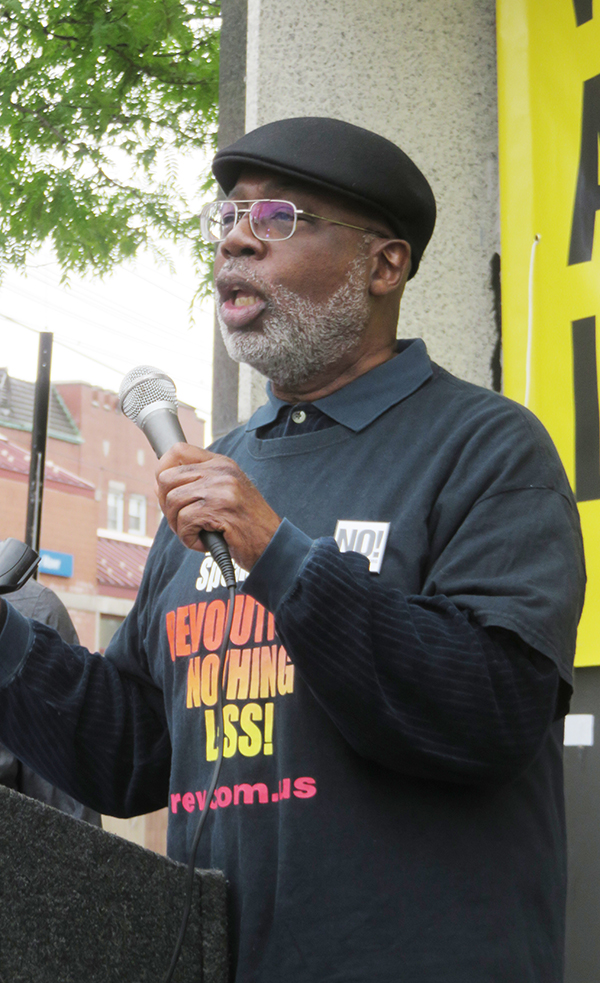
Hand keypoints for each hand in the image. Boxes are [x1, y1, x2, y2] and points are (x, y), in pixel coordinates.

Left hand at [156, 443, 280, 571]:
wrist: (272, 544)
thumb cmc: (247, 523)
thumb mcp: (227, 493)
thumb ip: (199, 483)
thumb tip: (160, 484)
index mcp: (222, 464)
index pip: (179, 450)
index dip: (162, 468)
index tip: (164, 489)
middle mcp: (221, 472)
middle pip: (167, 479)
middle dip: (167, 506)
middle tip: (182, 521)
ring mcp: (221, 489)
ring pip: (172, 502)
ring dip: (179, 526)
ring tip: (196, 533)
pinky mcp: (219, 509)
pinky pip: (184, 522)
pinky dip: (188, 539)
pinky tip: (204, 542)